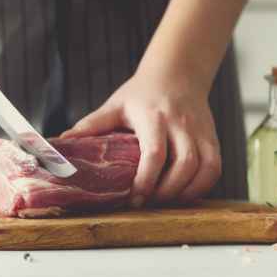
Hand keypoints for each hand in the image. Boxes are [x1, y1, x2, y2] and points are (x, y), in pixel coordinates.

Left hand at [61, 71, 221, 206]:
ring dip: (187, 192)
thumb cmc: (141, 93)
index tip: (135, 198)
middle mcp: (180, 124)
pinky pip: (214, 167)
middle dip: (167, 191)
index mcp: (152, 117)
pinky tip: (185, 194)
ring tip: (166, 201)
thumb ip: (91, 125)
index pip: (154, 152)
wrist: (177, 74)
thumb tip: (62, 142)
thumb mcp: (115, 106)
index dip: (147, 180)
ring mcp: (199, 131)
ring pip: (204, 168)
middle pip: (183, 164)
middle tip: (149, 203)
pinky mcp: (212, 137)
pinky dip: (203, 186)